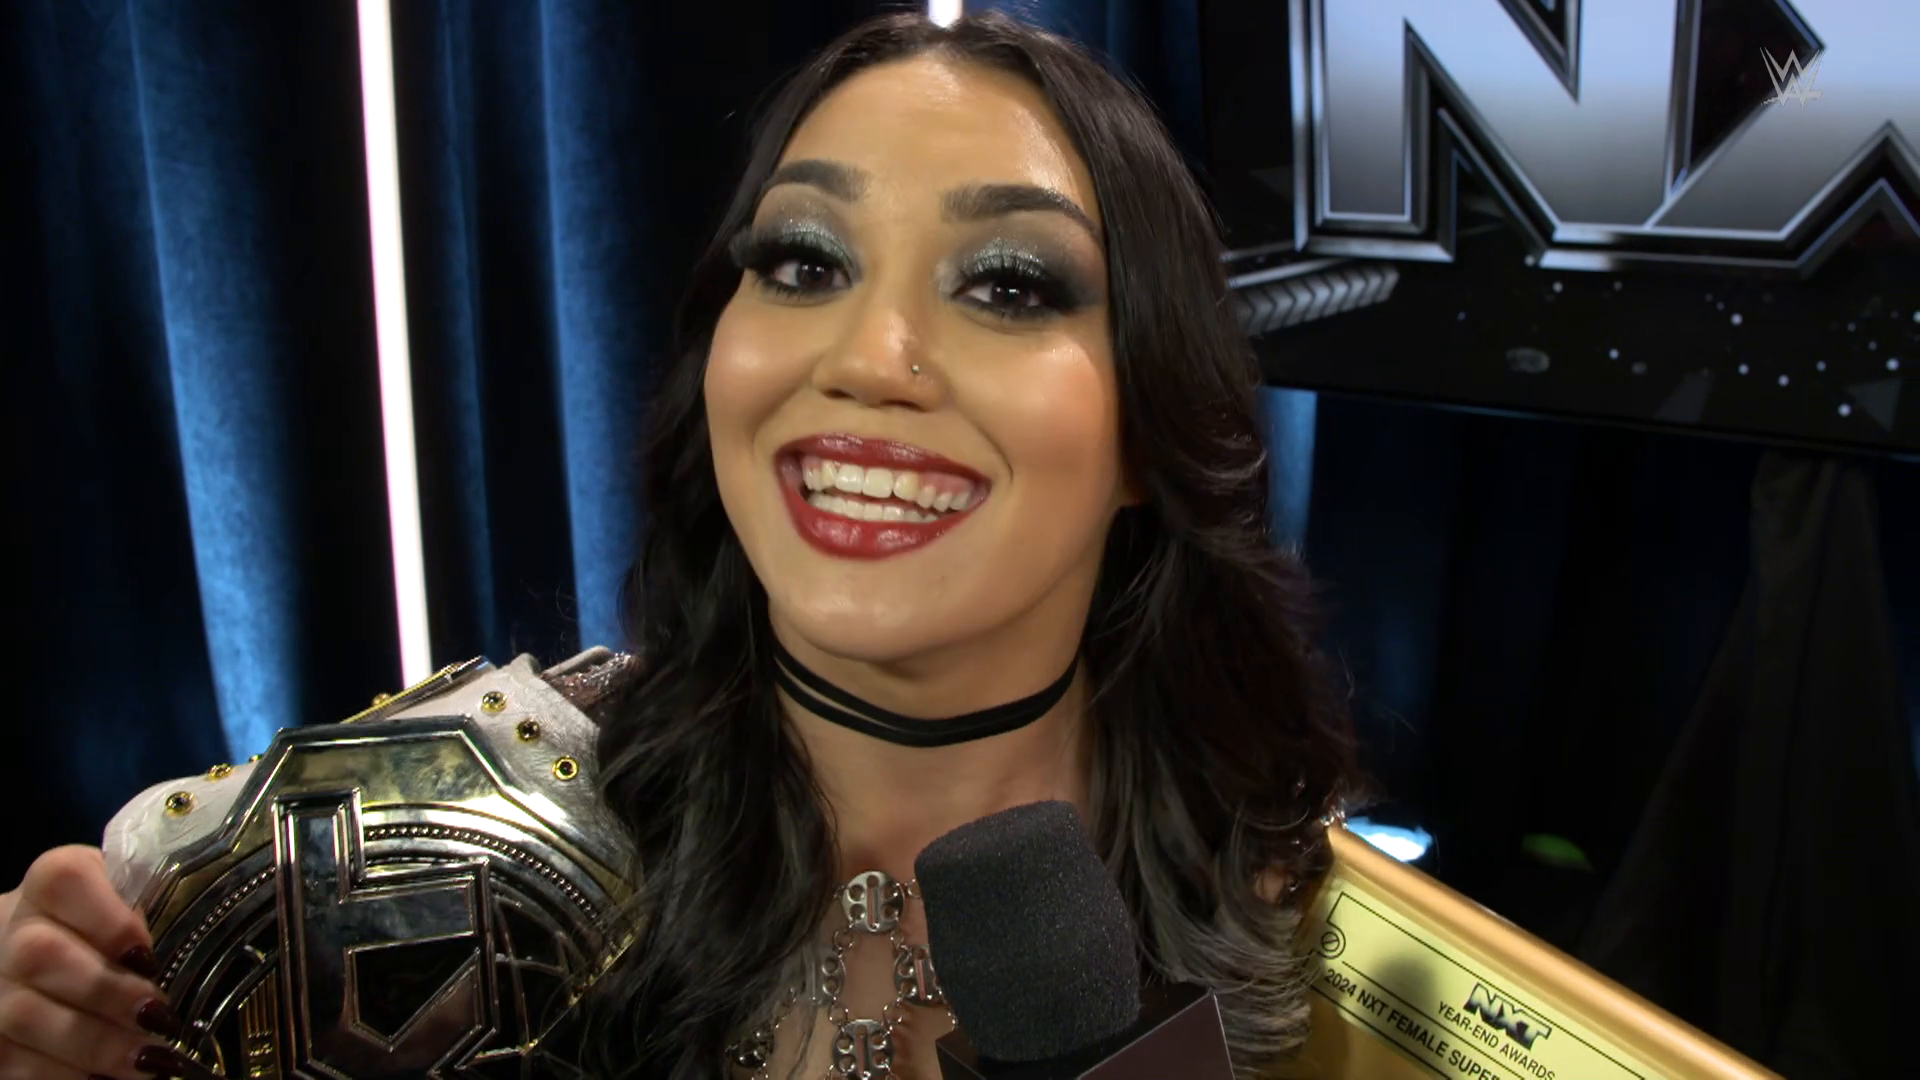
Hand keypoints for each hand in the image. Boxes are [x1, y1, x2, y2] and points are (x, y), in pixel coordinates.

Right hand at [0, 847, 203, 1078]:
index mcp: (54, 883)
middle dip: (106, 992)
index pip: (65, 879)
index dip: (108, 919)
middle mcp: (14, 929)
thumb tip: (224, 941)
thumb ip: (158, 911)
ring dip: (95, 1043)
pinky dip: (67, 1076)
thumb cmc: (108, 931)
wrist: (40, 958)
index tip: (148, 955)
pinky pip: (17, 1063)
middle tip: (159, 1017)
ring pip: (25, 1015)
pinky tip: (111, 1079)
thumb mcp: (132, 907)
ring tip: (151, 1060)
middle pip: (41, 954)